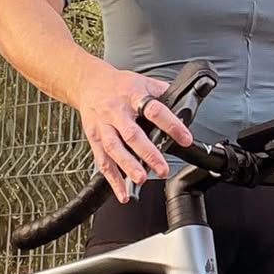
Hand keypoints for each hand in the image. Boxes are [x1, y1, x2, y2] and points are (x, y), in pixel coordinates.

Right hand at [77, 63, 192, 202]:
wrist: (88, 83)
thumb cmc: (118, 84)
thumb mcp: (143, 81)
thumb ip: (163, 92)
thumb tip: (185, 103)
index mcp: (133, 96)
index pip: (154, 110)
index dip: (171, 124)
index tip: (185, 139)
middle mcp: (116, 112)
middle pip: (131, 134)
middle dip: (148, 153)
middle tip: (162, 168)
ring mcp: (103, 126)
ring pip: (114, 148)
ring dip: (128, 167)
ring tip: (141, 179)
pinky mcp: (94, 139)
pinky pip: (102, 161)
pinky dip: (112, 179)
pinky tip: (122, 192)